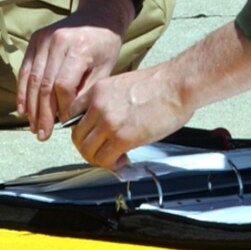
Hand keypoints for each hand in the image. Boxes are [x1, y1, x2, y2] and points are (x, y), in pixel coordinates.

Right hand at [16, 0, 133, 139]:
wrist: (99, 16)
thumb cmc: (104, 46)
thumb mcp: (104, 69)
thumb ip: (85, 93)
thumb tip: (67, 118)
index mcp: (80, 48)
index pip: (63, 85)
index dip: (62, 107)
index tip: (65, 123)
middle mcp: (58, 41)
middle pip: (45, 84)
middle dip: (42, 113)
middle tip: (42, 135)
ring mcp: (44, 39)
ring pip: (33, 79)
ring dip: (31, 106)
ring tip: (33, 127)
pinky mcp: (35, 40)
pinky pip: (26, 69)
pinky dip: (23, 91)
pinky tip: (24, 110)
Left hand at [71, 63, 193, 170]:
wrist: (177, 85)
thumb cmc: (160, 84)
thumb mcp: (123, 84)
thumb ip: (109, 101)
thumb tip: (108, 120)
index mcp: (98, 91)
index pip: (72, 114)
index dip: (81, 129)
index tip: (90, 136)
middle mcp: (98, 106)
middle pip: (77, 136)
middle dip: (87, 148)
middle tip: (100, 152)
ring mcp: (109, 122)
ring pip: (87, 150)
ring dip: (98, 159)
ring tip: (113, 159)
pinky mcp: (123, 137)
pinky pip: (105, 159)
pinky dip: (111, 165)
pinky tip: (122, 160)